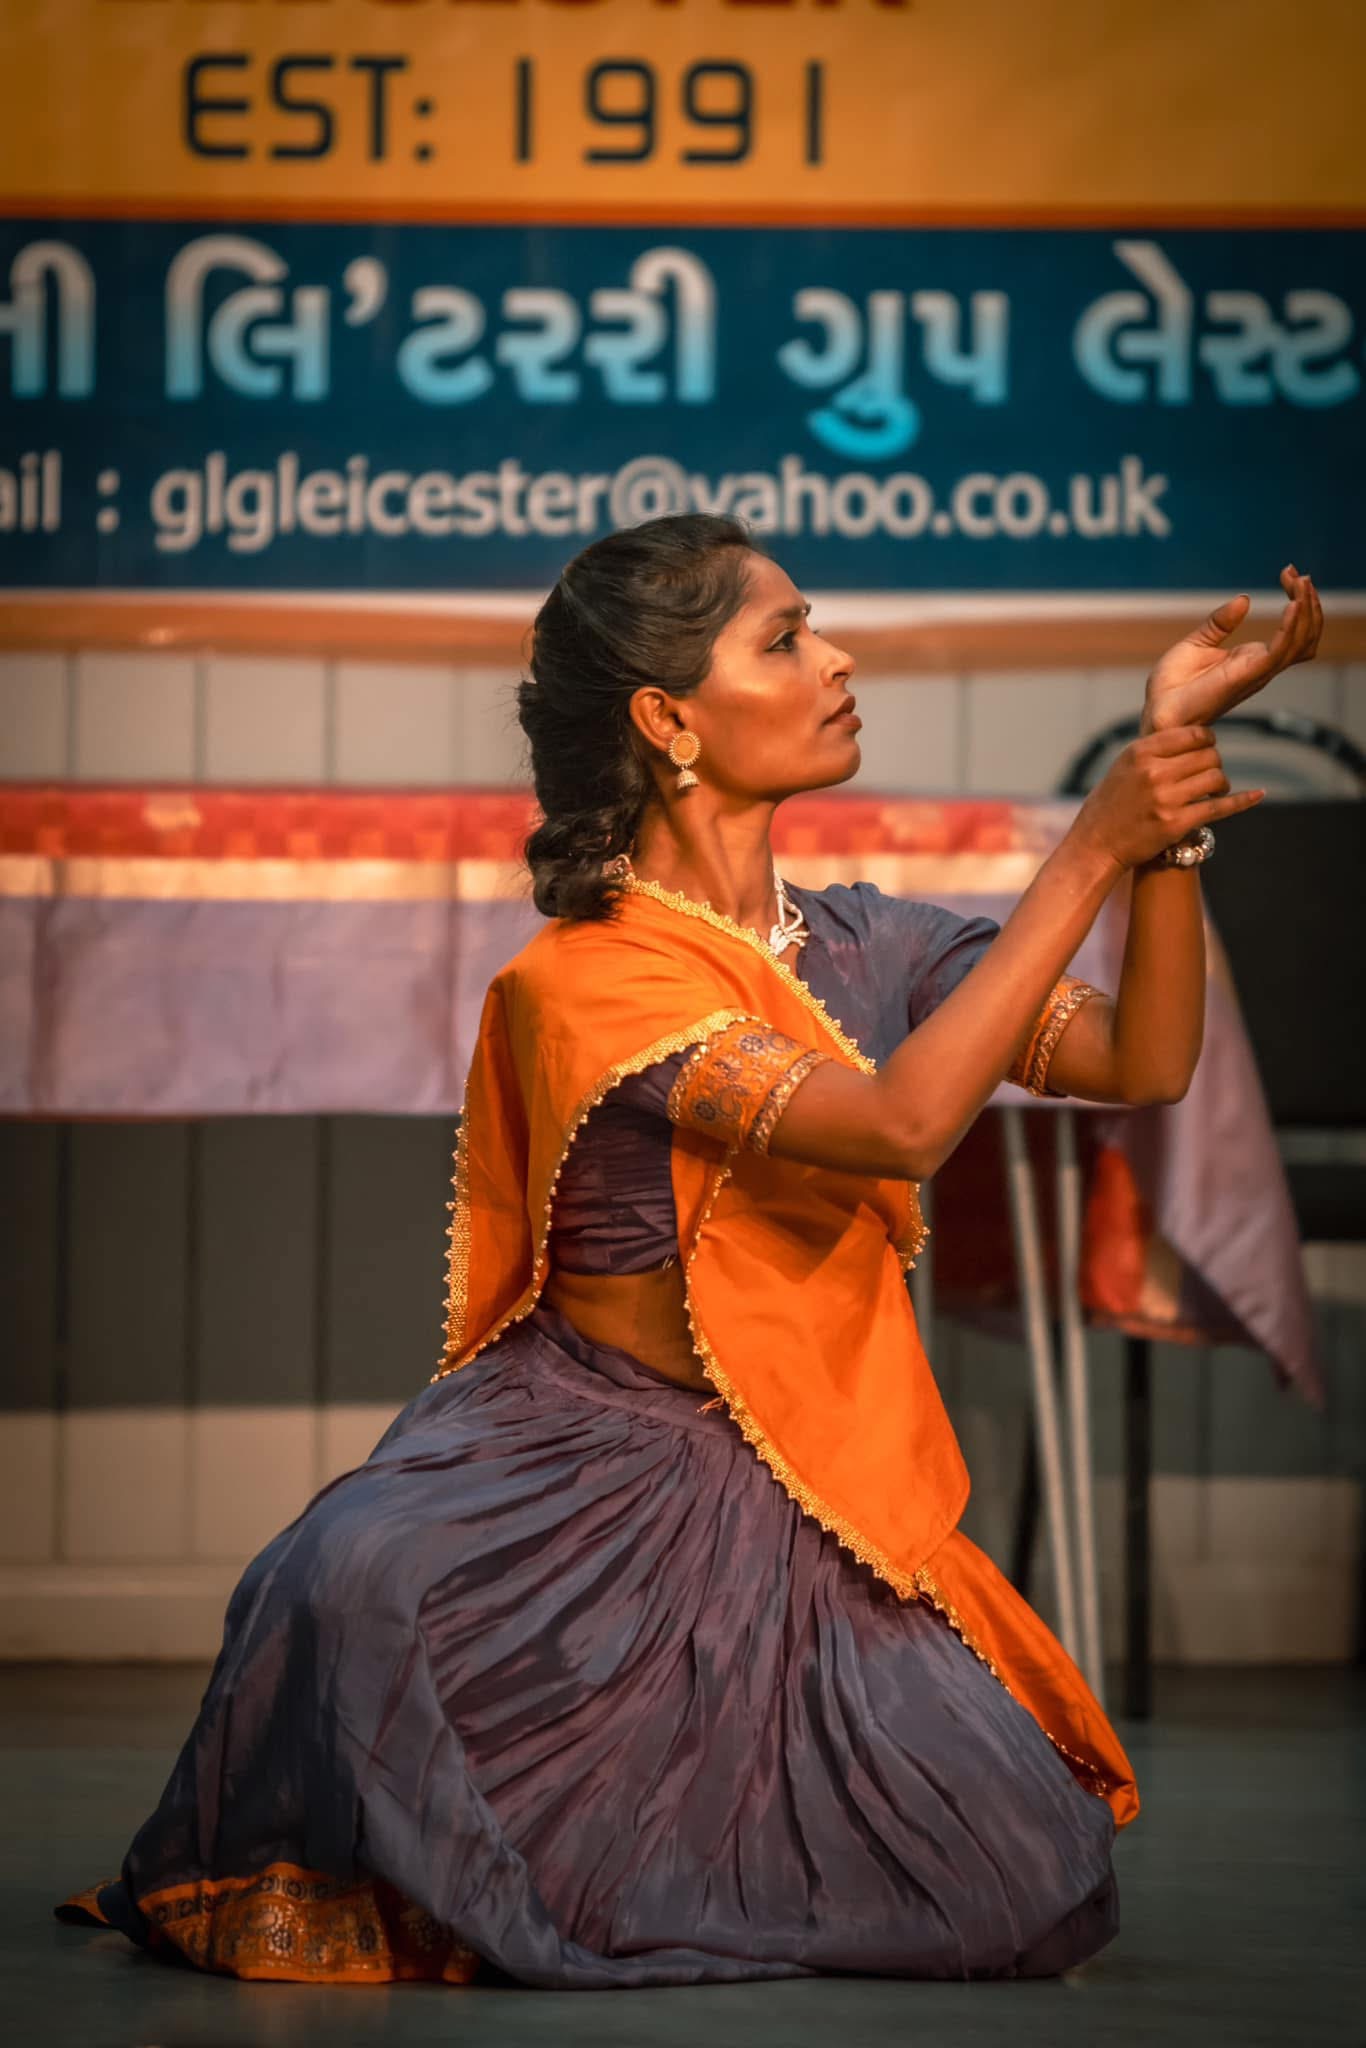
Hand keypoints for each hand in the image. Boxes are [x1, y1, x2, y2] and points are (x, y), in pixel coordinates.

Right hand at [1072, 726, 1263, 873]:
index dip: (1207, 741)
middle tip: (1206, 776)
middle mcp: (1154, 772)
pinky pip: (1220, 807)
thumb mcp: (1125, 765)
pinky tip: (1257, 795)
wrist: (1095, 844)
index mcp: (1141, 752)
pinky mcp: (1177, 824)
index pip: (1193, 734)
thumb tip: (1195, 737)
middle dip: (1213, 765)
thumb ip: (1155, 749)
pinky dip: (1242, 800)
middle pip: (1209, 756)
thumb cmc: (1110, 804)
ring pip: (1216, 778)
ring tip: (1212, 792)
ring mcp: (1166, 799)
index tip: (1206, 750)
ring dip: (1220, 784)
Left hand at [1140, 565, 1322, 734]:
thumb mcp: (1198, 643)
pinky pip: (1279, 651)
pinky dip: (1290, 627)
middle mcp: (1261, 667)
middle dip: (1309, 603)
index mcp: (1252, 659)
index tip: (1290, 575)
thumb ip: (1221, 623)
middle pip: (1305, 636)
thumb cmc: (1173, 686)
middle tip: (1300, 575)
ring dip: (1306, 611)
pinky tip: (1293, 605)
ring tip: (1300, 583)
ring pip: (1300, 642)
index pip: (1293, 633)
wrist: (1158, 710)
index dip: (1299, 604)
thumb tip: (1244, 600)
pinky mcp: (1246, 675)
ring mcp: (1257, 672)